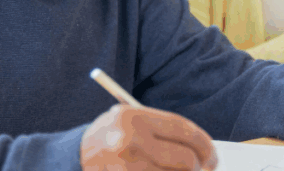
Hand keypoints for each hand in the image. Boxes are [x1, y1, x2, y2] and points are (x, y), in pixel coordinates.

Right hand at [81, 104, 218, 170]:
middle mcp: (131, 142)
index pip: (183, 130)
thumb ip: (162, 131)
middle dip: (200, 167)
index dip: (204, 143)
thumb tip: (201, 150)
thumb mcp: (129, 122)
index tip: (212, 153)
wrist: (71, 160)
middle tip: (205, 169)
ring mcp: (128, 168)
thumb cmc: (107, 139)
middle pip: (184, 159)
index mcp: (134, 118)